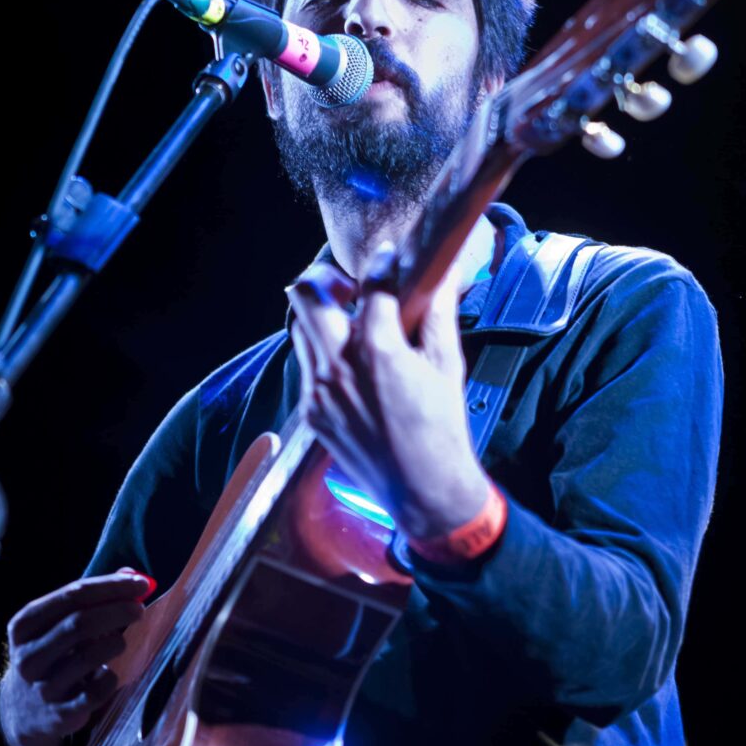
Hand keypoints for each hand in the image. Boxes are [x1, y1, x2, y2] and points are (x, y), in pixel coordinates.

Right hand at [0, 569, 151, 745]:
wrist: (23, 711)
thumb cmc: (51, 654)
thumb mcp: (57, 624)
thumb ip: (92, 599)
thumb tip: (132, 575)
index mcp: (24, 625)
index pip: (72, 595)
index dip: (110, 586)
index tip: (141, 583)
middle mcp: (28, 655)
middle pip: (79, 623)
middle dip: (117, 611)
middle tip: (139, 609)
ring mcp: (43, 687)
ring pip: (88, 657)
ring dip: (115, 642)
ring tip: (122, 640)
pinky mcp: (61, 714)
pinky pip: (97, 691)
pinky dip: (110, 677)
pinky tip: (109, 673)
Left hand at [287, 250, 491, 542]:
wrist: (422, 488)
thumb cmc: (442, 427)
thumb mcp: (447, 366)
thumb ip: (438, 315)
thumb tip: (443, 276)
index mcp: (378, 351)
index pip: (372, 285)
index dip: (381, 263)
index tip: (386, 257)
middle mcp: (339, 366)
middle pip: (306, 294)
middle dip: (325, 278)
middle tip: (349, 286)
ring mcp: (318, 390)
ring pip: (299, 327)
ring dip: (319, 314)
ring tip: (347, 319)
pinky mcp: (311, 411)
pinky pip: (305, 364)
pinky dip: (321, 351)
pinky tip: (347, 360)